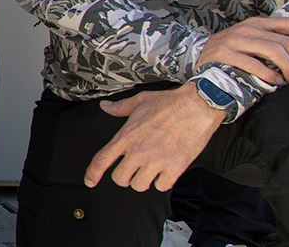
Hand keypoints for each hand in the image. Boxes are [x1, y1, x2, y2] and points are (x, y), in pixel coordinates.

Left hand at [84, 85, 221, 190]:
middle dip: (123, 176)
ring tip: (149, 170)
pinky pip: (161, 186)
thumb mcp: (139, 101)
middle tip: (131, 170)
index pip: (102, 160)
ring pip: (139, 185)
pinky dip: (162, 182)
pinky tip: (165, 172)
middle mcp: (139, 151)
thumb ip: (120, 108)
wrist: (198, 106)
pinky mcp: (175, 168)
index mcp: (126, 136)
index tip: (90, 181)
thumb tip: (105, 107)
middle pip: (120, 179)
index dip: (92, 174)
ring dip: (143, 180)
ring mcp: (157, 161)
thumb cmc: (170, 103)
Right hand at [196, 17, 288, 86]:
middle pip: (287, 42)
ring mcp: (234, 40)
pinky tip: (275, 83)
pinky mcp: (224, 54)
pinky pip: (256, 65)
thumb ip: (273, 43)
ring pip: (275, 51)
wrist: (204, 73)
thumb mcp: (252, 44)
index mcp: (257, 23)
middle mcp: (246, 28)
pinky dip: (271, 76)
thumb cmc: (234, 62)